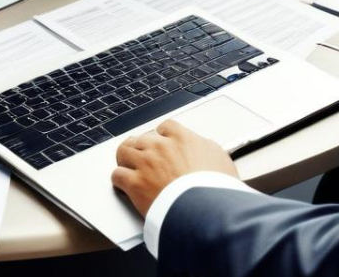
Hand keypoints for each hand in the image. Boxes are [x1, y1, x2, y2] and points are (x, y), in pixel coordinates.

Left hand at [111, 119, 237, 216]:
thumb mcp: (221, 159)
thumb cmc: (216, 189)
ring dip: (125, 159)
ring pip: (124, 151)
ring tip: (128, 166)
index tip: (163, 142)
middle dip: (142, 148)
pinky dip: (119, 180)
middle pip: (142, 138)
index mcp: (182, 138)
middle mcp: (160, 146)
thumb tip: (202, 148)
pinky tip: (123, 185)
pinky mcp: (135, 183)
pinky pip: (117, 175)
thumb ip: (205, 149)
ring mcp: (145, 163)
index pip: (165, 127)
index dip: (162, 136)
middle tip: (144, 158)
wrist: (206, 210)